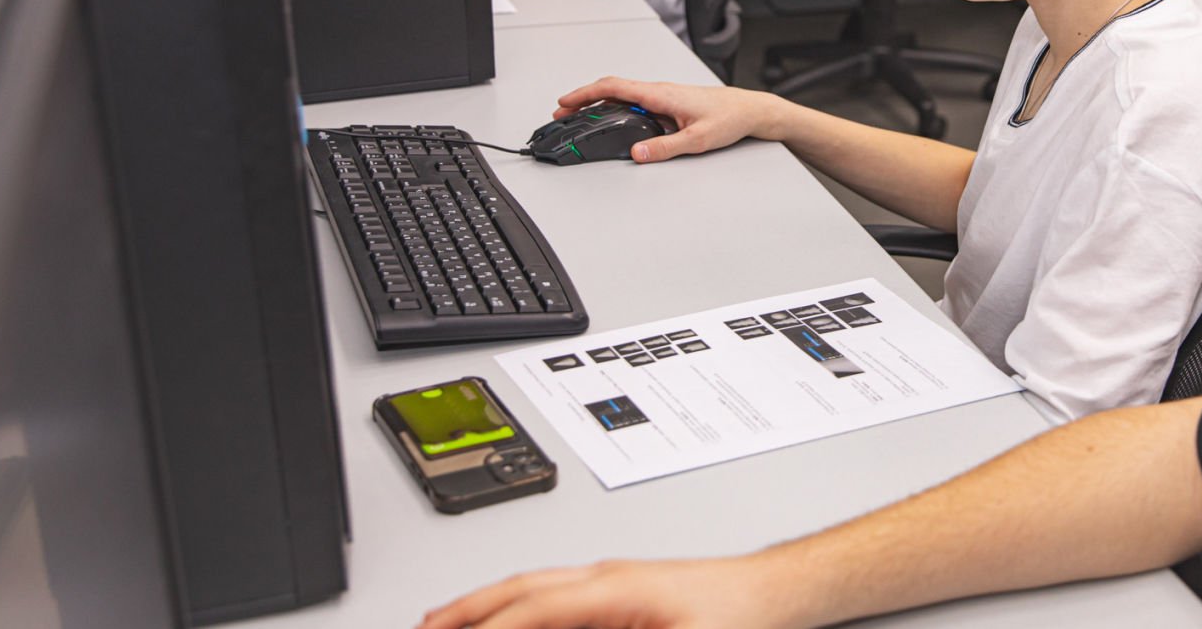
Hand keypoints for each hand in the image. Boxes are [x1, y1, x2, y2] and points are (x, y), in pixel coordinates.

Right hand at [416, 558, 795, 628]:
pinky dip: (517, 611)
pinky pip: (552, 599)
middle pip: (519, 589)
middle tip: (426, 627)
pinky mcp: (619, 594)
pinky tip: (512, 624)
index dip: (490, 626)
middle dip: (466, 610)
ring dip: (485, 607)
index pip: (533, 607)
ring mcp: (610, 582)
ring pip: (530, 589)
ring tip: (446, 623)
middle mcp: (604, 577)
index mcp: (612, 587)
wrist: (774, 593)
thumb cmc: (738, 616)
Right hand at [554, 77, 780, 162]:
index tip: (565, 102)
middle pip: (612, 88)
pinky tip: (610, 116)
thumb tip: (637, 153)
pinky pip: (634, 98)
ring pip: (622, 92)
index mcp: (661, 94)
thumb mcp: (697, 139)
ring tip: (579, 115)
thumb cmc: (729, 118)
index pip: (614, 87)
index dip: (585, 93)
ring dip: (597, 101)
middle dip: (583, 98)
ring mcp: (662, 94)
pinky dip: (614, 104)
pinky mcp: (668, 101)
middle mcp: (659, 90)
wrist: (749, 110)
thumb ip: (665, 147)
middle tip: (562, 112)